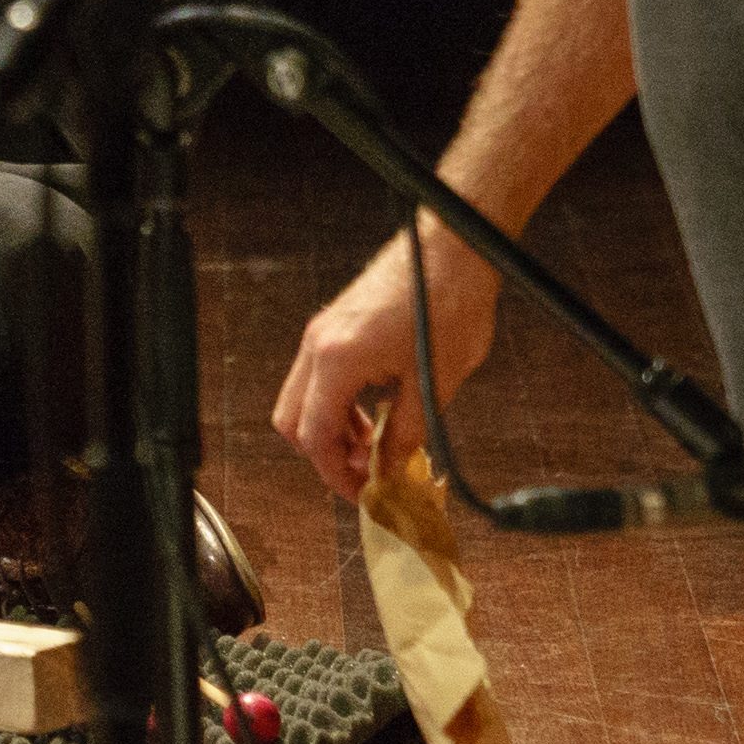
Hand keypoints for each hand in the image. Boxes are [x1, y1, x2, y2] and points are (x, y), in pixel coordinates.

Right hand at [273, 218, 502, 498]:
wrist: (451, 248)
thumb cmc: (447, 301)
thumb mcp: (435, 381)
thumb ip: (407, 432)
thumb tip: (391, 470)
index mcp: (337, 361)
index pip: (315, 436)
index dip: (336, 474)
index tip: (363, 494)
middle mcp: (318, 346)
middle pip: (292, 421)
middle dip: (325, 455)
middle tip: (365, 474)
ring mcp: (321, 333)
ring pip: (301, 400)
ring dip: (331, 430)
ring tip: (376, 444)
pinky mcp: (333, 326)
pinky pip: (317, 378)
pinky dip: (337, 405)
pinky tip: (375, 411)